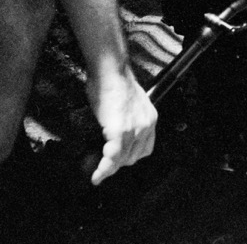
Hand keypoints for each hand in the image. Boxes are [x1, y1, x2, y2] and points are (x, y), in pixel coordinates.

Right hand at [86, 66, 156, 185]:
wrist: (111, 70)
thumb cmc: (114, 82)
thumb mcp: (128, 104)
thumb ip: (127, 119)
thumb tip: (114, 131)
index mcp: (150, 118)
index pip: (144, 148)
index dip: (130, 157)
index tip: (118, 161)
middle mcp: (146, 125)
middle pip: (134, 156)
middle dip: (118, 164)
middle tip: (104, 166)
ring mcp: (135, 129)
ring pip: (123, 159)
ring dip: (110, 168)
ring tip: (98, 173)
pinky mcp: (120, 131)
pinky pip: (113, 157)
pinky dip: (104, 169)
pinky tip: (97, 175)